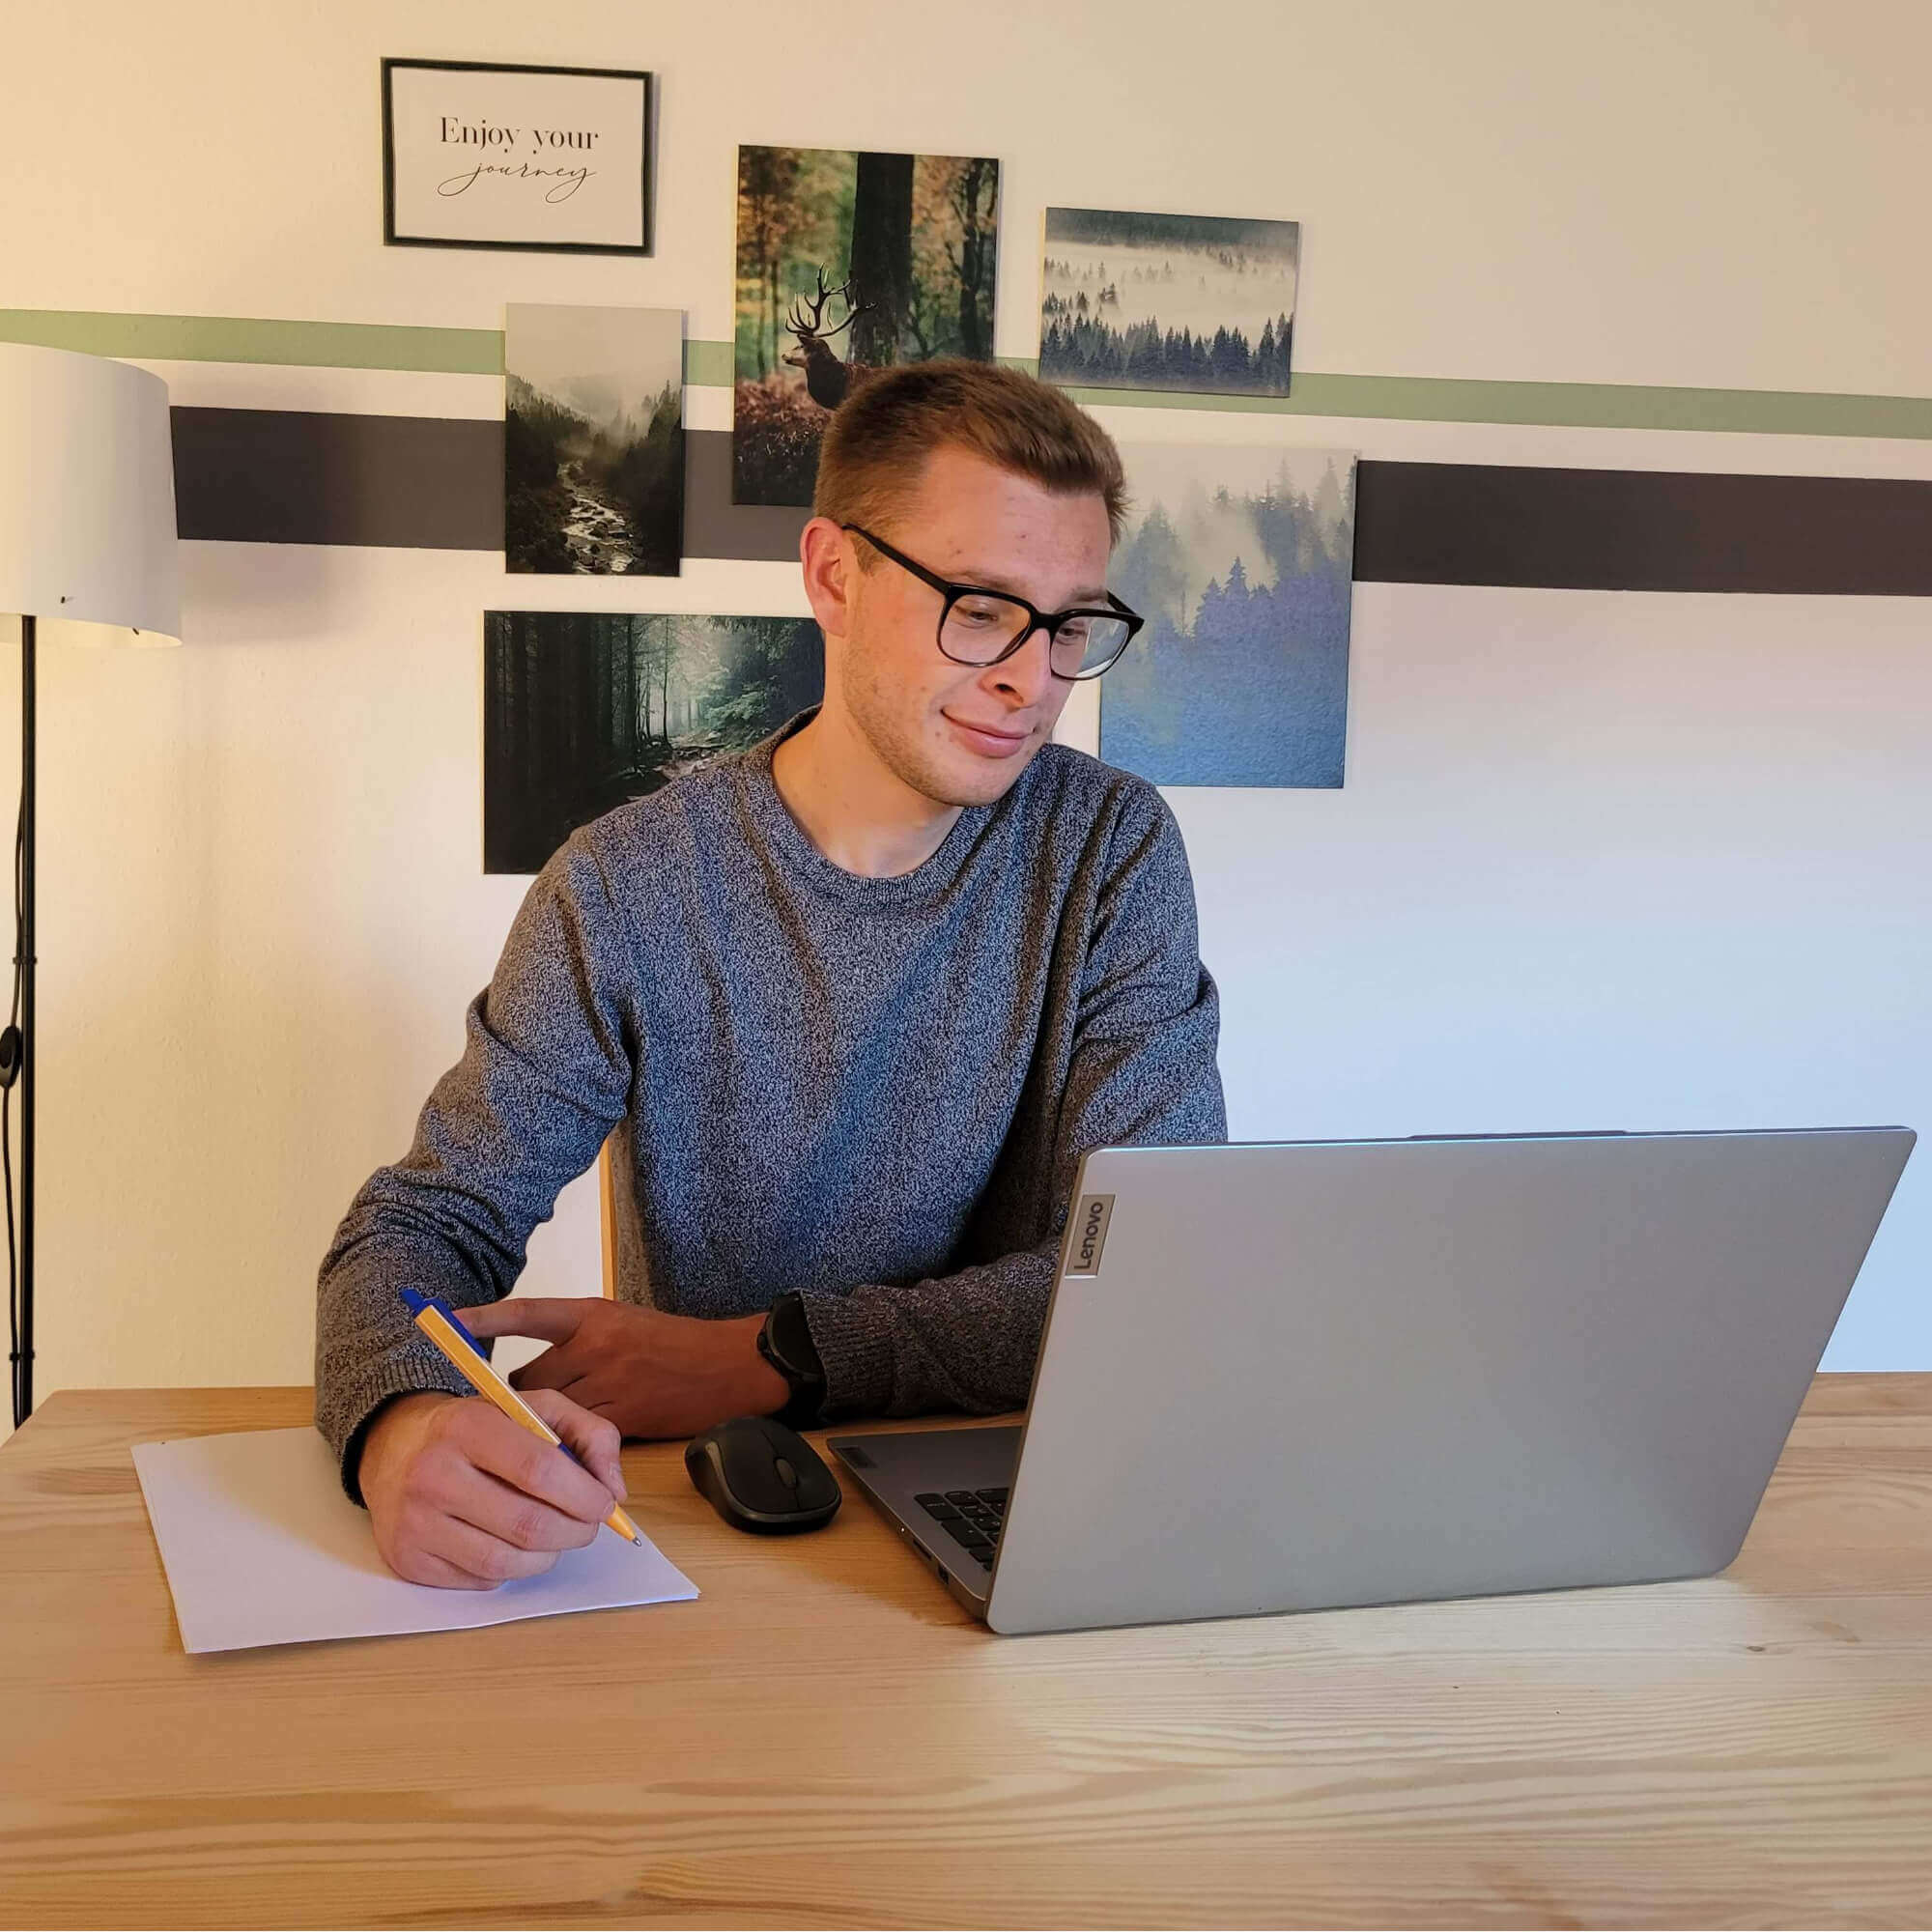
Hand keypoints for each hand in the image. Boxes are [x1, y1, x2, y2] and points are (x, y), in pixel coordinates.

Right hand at [356, 1387, 628, 1591]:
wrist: (396, 1447)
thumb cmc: (479, 1427)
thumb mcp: (534, 1407)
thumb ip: (589, 1434)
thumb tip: (615, 1490)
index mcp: (468, 1426)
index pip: (539, 1470)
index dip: (584, 1495)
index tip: (605, 1503)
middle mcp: (433, 1474)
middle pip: (527, 1525)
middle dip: (575, 1532)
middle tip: (588, 1525)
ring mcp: (416, 1522)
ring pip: (506, 1563)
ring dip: (547, 1556)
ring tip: (554, 1535)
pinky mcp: (408, 1560)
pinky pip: (480, 1581)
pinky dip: (510, 1570)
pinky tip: (510, 1543)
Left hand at [459, 1296, 790, 1440]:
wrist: (727, 1367)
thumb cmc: (671, 1342)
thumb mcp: (621, 1322)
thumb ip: (577, 1340)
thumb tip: (530, 1376)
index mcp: (592, 1315)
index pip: (526, 1313)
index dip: (484, 1318)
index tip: (446, 1320)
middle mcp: (595, 1346)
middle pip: (529, 1379)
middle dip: (517, 1400)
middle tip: (512, 1413)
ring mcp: (609, 1385)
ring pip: (550, 1414)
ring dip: (540, 1429)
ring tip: (542, 1437)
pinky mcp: (624, 1420)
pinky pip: (578, 1440)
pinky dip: (570, 1449)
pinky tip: (573, 1452)